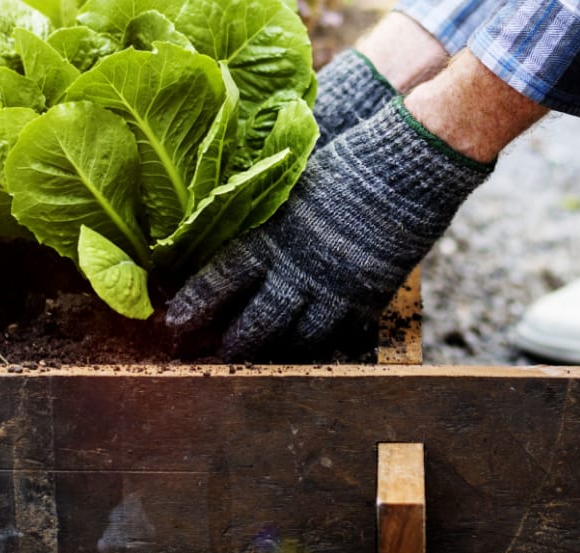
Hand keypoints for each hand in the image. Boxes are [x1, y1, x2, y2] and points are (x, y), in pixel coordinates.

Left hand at [166, 98, 492, 360]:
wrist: (406, 166)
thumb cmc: (344, 156)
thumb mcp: (288, 176)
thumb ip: (257, 202)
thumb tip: (219, 207)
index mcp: (269, 238)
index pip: (219, 282)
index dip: (194, 306)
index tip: (173, 323)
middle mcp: (296, 272)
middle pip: (254, 324)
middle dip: (229, 346)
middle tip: (211, 359)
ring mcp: (334, 291)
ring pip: (296, 341)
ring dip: (274, 357)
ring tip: (258, 368)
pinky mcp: (368, 299)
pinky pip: (341, 338)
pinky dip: (324, 350)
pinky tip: (313, 356)